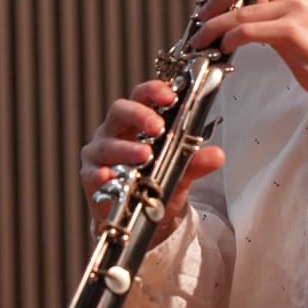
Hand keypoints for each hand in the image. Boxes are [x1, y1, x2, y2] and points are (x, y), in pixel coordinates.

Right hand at [80, 80, 225, 243]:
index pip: (142, 96)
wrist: (140, 215)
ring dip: (126, 149)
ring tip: (144, 155)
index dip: (154, 91)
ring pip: (107, 144)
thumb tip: (217, 155)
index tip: (170, 96)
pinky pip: (92, 173)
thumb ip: (196, 162)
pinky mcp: (90, 177)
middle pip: (120, 111)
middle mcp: (115, 132)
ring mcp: (100, 153)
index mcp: (136, 121)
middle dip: (139, 115)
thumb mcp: (181, 171)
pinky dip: (101, 174)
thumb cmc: (155, 182)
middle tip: (158, 127)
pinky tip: (110, 176)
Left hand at [188, 0, 307, 111]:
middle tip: (203, 14)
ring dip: (214, 25)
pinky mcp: (293, 31)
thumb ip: (271, 9)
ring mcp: (297, 9)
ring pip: (241, 10)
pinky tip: (224, 47)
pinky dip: (229, 38)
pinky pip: (248, 30)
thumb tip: (239, 8)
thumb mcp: (296, 22)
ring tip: (202, 38)